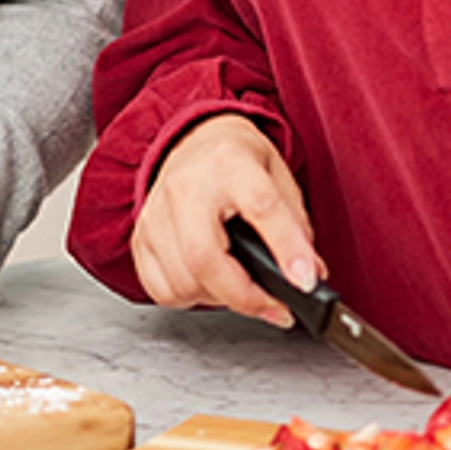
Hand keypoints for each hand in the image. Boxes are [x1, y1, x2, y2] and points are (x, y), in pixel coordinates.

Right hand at [128, 115, 314, 329]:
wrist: (192, 142)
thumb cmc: (236, 161)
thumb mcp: (278, 177)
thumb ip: (296, 226)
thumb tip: (309, 276)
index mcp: (229, 163)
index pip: (262, 208)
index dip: (288, 249)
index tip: (307, 281)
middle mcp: (185, 186)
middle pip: (204, 258)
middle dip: (245, 296)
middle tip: (274, 307)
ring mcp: (156, 214)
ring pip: (182, 282)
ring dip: (219, 299)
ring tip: (241, 288)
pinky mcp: (141, 238)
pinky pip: (161, 289)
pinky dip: (189, 298)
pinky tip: (208, 284)